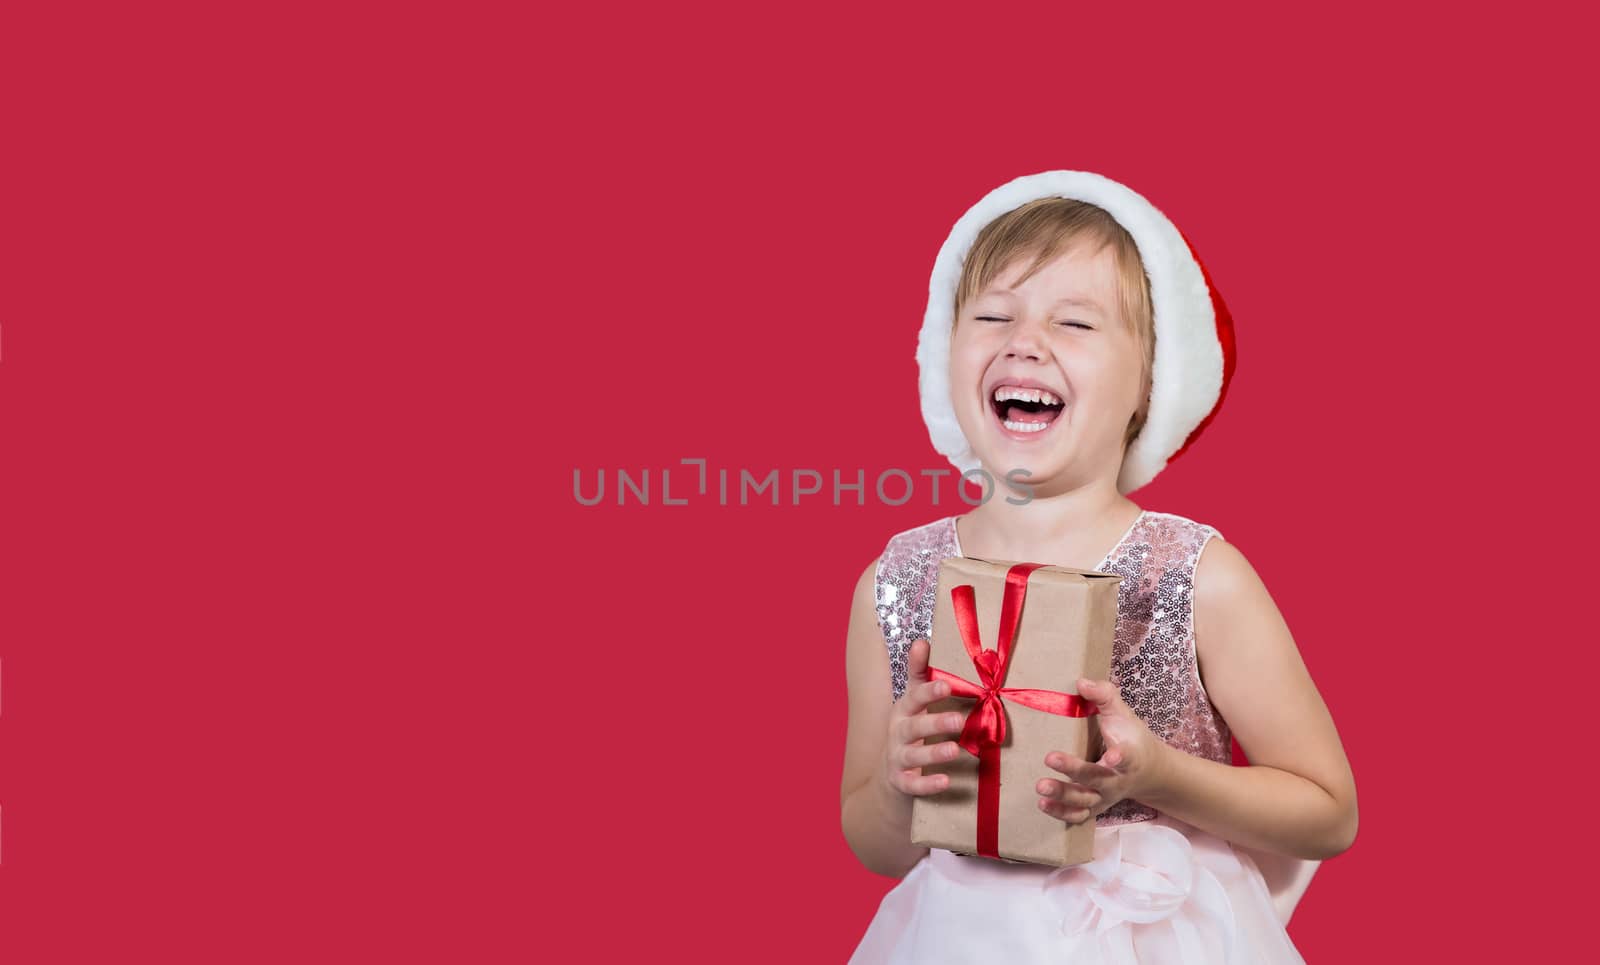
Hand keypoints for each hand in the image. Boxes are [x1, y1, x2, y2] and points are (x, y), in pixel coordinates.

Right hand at [880, 639, 967, 797]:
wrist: (889, 779)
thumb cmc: (909, 732)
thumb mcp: (912, 703)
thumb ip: (919, 674)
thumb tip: (921, 640)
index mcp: (903, 711)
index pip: (913, 698)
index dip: (929, 692)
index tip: (948, 684)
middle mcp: (898, 734)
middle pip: (913, 727)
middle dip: (935, 723)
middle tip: (960, 720)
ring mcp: (897, 760)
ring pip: (913, 756)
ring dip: (934, 753)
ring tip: (955, 750)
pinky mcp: (902, 783)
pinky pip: (913, 785)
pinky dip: (928, 785)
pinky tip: (946, 782)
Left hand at [1035, 677, 1167, 825]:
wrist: (1148, 772)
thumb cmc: (1130, 738)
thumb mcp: (1123, 714)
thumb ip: (1104, 695)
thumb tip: (1081, 681)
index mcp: (1130, 756)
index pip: (1127, 757)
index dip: (1121, 757)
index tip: (1113, 754)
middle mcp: (1118, 781)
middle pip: (1096, 779)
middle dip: (1074, 770)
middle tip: (1050, 757)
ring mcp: (1105, 797)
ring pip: (1085, 801)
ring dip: (1062, 795)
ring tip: (1040, 787)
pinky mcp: (1095, 807)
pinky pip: (1079, 816)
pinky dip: (1061, 813)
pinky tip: (1042, 804)